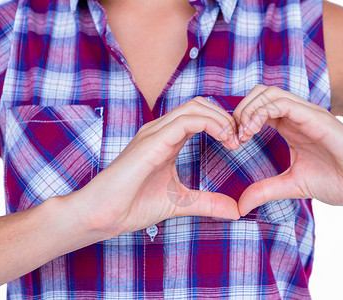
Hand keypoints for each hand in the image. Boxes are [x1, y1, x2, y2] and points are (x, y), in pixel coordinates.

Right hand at [66, 97, 240, 238]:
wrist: (102, 216)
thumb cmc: (133, 206)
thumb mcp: (181, 202)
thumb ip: (207, 202)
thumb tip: (236, 210)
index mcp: (167, 140)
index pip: (200, 115)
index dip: (223, 123)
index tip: (239, 144)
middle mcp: (160, 130)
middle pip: (200, 104)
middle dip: (225, 117)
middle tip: (240, 140)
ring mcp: (154, 133)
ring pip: (195, 106)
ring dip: (221, 119)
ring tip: (234, 140)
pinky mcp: (151, 141)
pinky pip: (186, 121)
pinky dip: (211, 124)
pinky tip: (224, 139)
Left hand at [233, 85, 342, 214]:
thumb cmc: (340, 182)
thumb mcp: (292, 185)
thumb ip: (265, 190)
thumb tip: (240, 206)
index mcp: (291, 127)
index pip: (258, 108)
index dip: (240, 120)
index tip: (232, 143)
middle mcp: (298, 115)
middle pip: (259, 93)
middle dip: (239, 111)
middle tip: (233, 137)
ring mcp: (308, 114)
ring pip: (268, 93)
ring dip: (247, 110)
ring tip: (241, 135)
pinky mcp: (318, 118)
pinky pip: (283, 103)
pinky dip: (261, 113)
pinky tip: (252, 132)